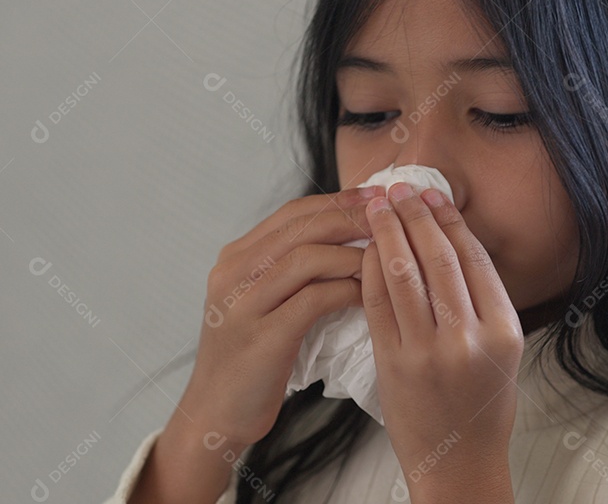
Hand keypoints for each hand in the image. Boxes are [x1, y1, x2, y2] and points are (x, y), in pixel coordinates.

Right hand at [176, 185, 387, 449]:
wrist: (216, 411)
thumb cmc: (251, 358)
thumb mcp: (260, 302)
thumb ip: (287, 269)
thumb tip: (346, 238)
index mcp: (234, 258)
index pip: (291, 213)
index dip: (337, 200)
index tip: (376, 197)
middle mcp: (232, 273)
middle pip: (301, 228)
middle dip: (351, 217)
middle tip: (392, 216)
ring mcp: (243, 304)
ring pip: (306, 258)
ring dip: (353, 254)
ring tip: (387, 257)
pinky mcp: (261, 336)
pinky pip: (312, 300)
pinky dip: (346, 291)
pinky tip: (370, 295)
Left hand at [361, 182, 522, 493]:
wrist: (459, 462)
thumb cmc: (481, 405)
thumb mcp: (502, 351)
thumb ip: (482, 301)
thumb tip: (452, 240)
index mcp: (503, 330)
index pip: (473, 258)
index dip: (449, 220)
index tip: (432, 195)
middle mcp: (469, 339)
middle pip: (439, 258)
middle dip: (416, 216)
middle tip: (399, 188)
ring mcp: (429, 352)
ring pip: (405, 274)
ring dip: (388, 232)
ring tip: (377, 206)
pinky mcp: (394, 364)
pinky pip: (377, 304)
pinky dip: (370, 269)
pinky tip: (365, 248)